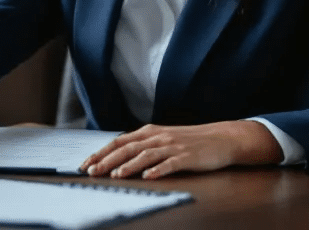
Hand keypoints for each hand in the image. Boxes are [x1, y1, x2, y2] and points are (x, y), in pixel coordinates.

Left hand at [79, 121, 282, 178]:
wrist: (222, 138)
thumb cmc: (189, 141)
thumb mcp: (162, 138)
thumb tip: (118, 156)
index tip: (86, 163)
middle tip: (92, 171)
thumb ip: (142, 145)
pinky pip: (170, 164)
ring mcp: (172, 146)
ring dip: (129, 165)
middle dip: (108, 160)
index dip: (101, 152)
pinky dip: (158, 170)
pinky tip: (148, 177)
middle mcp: (157, 137)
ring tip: (115, 175)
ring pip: (145, 155)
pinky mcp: (187, 157)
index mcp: (149, 132)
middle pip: (127, 148)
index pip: (119, 141)